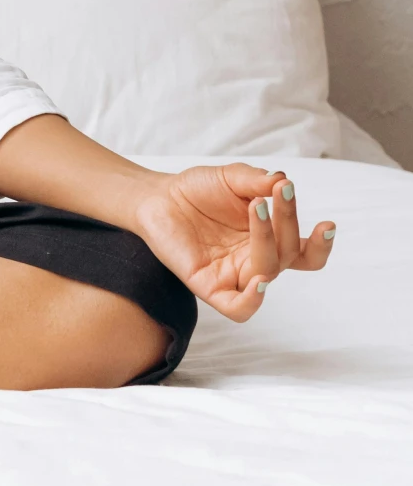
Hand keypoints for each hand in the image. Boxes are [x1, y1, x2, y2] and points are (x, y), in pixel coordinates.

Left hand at [134, 163, 334, 321]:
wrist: (157, 196)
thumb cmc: (198, 189)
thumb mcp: (230, 177)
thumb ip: (255, 180)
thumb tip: (282, 181)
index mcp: (268, 239)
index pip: (303, 252)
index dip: (320, 245)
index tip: (327, 224)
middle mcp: (255, 260)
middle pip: (287, 254)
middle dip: (288, 222)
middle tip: (277, 194)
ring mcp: (234, 275)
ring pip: (266, 273)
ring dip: (269, 242)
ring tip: (259, 208)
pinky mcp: (210, 286)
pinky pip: (239, 308)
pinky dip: (252, 301)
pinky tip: (259, 281)